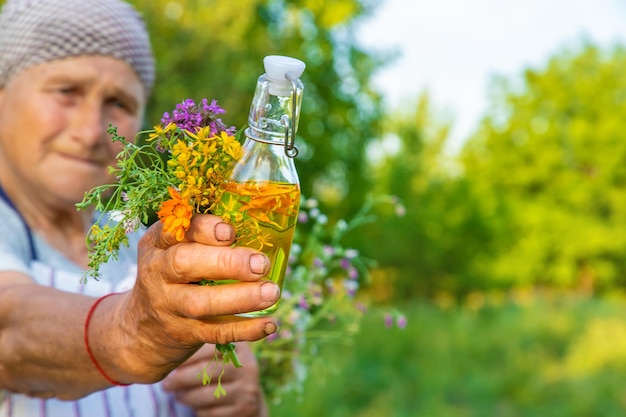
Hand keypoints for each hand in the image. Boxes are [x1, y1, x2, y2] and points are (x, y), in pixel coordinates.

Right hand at [101, 214, 279, 383]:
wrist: (141, 329)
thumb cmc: (174, 276)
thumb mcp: (175, 249)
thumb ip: (205, 237)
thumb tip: (260, 230)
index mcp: (157, 243)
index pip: (176, 230)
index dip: (204, 229)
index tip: (231, 232)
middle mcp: (157, 272)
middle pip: (184, 264)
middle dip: (226, 262)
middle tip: (261, 264)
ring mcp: (168, 306)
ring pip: (201, 303)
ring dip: (240, 298)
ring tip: (272, 292)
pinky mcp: (183, 334)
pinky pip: (216, 332)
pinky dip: (245, 329)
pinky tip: (270, 324)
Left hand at [162, 343, 268, 416]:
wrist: (248, 398)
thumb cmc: (226, 371)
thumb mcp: (222, 355)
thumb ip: (204, 348)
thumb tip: (169, 348)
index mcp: (240, 347)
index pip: (210, 349)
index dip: (188, 357)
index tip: (170, 361)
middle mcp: (247, 366)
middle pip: (209, 372)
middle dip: (182, 379)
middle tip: (167, 384)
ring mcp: (247, 389)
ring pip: (208, 394)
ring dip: (186, 396)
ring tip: (176, 394)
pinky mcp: (243, 409)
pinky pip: (213, 411)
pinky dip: (198, 409)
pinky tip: (192, 404)